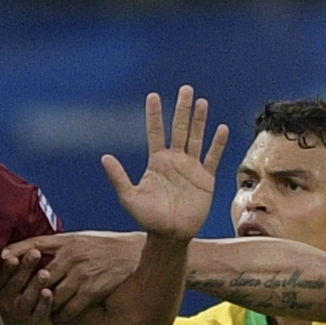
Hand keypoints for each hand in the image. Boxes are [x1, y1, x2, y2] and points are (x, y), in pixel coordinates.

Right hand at [0, 249, 57, 324]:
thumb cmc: (22, 296)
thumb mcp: (12, 282)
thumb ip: (15, 262)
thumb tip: (19, 231)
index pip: (1, 274)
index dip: (8, 265)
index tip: (14, 254)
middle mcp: (5, 301)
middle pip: (15, 283)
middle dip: (25, 268)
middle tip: (34, 253)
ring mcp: (18, 314)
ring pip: (27, 297)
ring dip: (36, 285)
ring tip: (44, 273)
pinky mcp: (33, 324)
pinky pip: (39, 312)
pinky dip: (44, 304)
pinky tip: (50, 293)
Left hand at [2, 231, 142, 321]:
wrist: (135, 255)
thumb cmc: (106, 246)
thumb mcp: (82, 238)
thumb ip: (61, 244)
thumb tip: (35, 247)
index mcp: (68, 241)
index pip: (36, 243)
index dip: (17, 250)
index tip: (1, 256)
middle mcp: (72, 256)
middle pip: (41, 275)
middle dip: (29, 286)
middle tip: (17, 296)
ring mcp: (81, 274)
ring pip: (53, 295)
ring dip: (45, 305)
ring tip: (36, 311)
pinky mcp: (92, 290)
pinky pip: (69, 308)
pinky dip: (61, 315)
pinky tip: (57, 318)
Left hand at [102, 87, 227, 241]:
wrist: (170, 235)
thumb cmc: (148, 219)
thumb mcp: (129, 197)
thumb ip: (118, 177)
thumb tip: (105, 157)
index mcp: (157, 162)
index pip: (155, 133)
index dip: (154, 115)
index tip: (153, 96)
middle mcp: (175, 161)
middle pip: (180, 129)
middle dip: (181, 110)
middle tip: (185, 89)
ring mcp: (192, 168)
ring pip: (197, 138)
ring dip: (200, 120)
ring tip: (202, 102)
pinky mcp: (206, 178)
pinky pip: (213, 157)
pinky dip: (217, 144)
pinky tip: (221, 128)